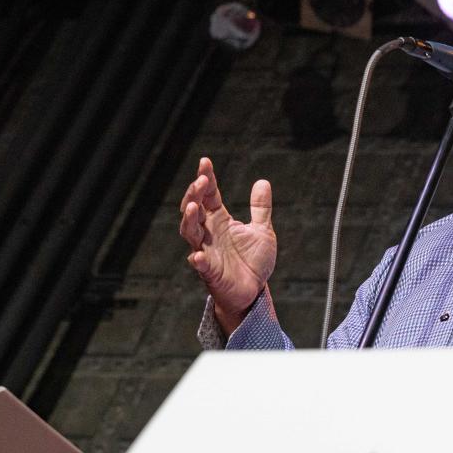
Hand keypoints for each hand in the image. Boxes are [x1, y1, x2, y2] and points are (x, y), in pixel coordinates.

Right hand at [179, 157, 276, 334]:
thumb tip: (263, 182)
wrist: (253, 291)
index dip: (206, 178)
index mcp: (220, 220)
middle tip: (201, 180)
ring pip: (190, 232)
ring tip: (193, 206)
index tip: (205, 161)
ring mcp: (206, 251)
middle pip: (194, 209)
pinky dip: (198, 260)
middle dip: (195, 194)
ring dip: (189, 220)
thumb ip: (260, 208)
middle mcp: (209, 233)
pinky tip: (197, 256)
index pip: (209, 195)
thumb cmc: (253, 261)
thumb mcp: (262, 231)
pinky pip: (200, 265)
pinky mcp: (210, 272)